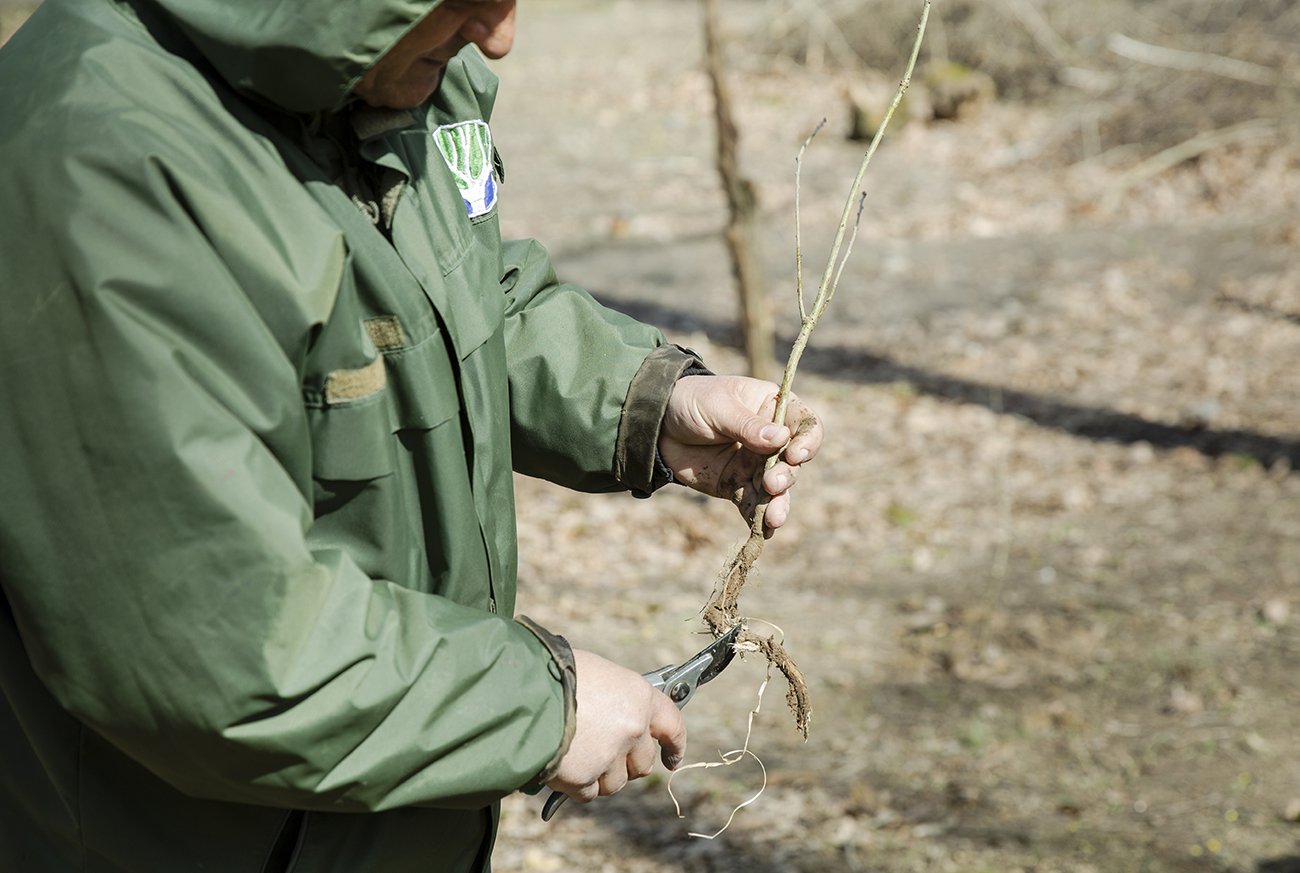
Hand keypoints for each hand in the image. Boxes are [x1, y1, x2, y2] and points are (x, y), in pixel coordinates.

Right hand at [546, 650, 686, 802]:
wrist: (522, 693)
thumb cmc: (553, 673)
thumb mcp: (595, 673)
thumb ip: (614, 697)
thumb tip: (612, 711)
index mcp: (638, 696)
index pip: (672, 725)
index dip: (674, 745)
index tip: (671, 758)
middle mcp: (632, 728)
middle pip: (643, 763)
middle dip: (627, 764)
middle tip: (604, 756)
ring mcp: (610, 756)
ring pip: (615, 782)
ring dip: (598, 776)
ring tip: (574, 753)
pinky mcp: (584, 778)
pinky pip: (587, 793)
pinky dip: (575, 785)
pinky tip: (561, 765)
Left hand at [659, 375, 822, 534]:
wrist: (658, 425)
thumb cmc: (691, 402)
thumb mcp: (717, 406)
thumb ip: (747, 425)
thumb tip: (781, 439)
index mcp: (773, 408)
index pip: (805, 424)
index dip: (808, 441)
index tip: (796, 455)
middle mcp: (772, 440)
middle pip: (793, 462)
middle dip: (786, 476)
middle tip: (772, 484)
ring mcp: (756, 465)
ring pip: (776, 489)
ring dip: (777, 504)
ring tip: (773, 519)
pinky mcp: (737, 486)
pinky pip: (752, 506)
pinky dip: (757, 520)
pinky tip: (762, 533)